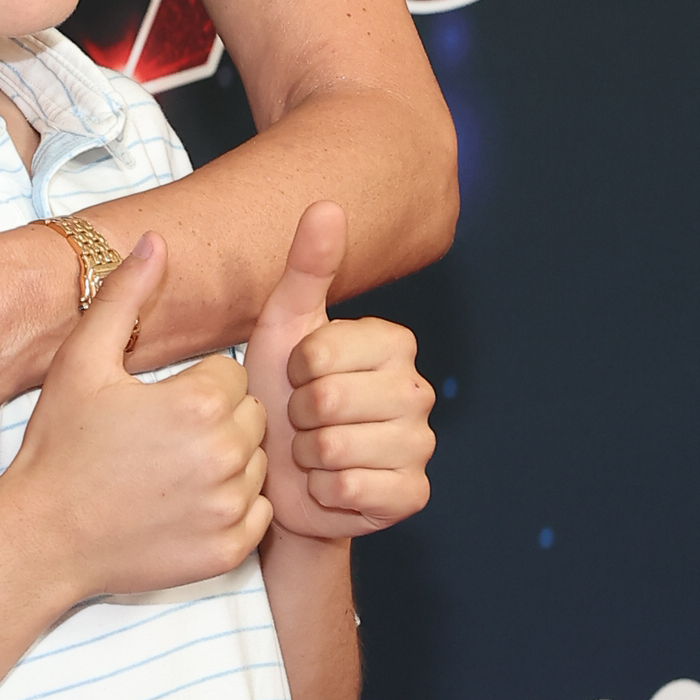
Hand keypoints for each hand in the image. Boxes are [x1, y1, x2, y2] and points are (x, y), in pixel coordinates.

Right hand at [0, 233, 272, 606]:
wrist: (41, 538)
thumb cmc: (59, 446)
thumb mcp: (82, 361)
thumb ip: (125, 296)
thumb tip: (155, 241)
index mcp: (199, 403)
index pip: (232, 374)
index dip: (194, 385)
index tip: (156, 405)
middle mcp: (225, 455)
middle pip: (252, 416)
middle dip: (216, 420)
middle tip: (163, 438)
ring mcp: (230, 507)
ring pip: (258, 464)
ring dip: (226, 463)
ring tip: (171, 471)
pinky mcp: (229, 549)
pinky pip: (257, 514)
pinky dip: (230, 509)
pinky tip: (183, 505)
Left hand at [242, 201, 435, 539]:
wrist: (279, 476)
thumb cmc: (279, 395)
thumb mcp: (284, 327)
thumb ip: (306, 267)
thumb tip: (327, 205)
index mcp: (395, 343)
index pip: (321, 352)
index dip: (292, 371)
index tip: (297, 378)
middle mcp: (419, 391)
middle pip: (329, 401)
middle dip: (297, 416)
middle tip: (301, 420)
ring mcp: (421, 446)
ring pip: (337, 449)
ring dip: (307, 457)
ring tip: (311, 451)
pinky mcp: (413, 495)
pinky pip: (352, 489)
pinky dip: (325, 492)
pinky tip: (328, 484)